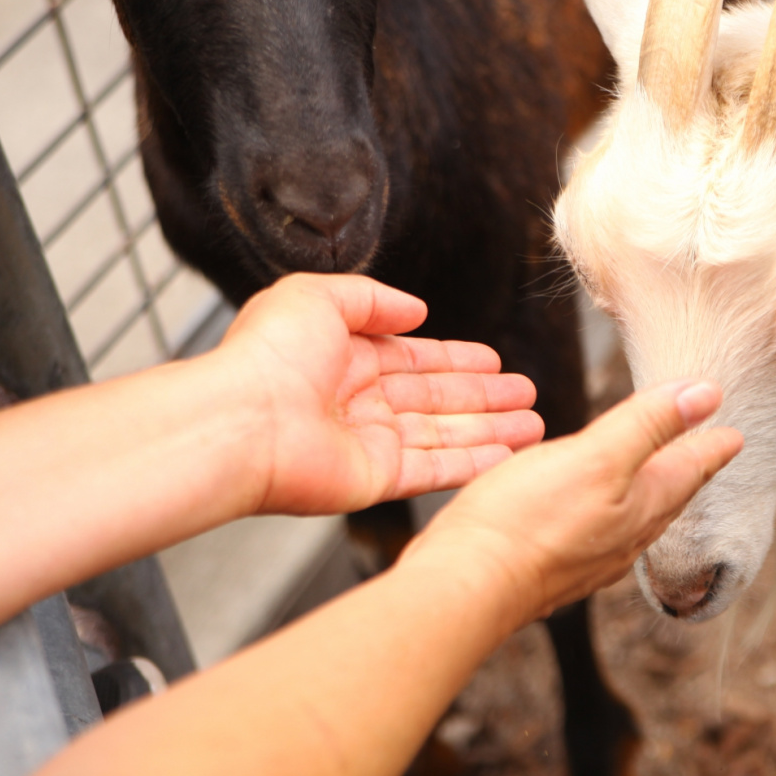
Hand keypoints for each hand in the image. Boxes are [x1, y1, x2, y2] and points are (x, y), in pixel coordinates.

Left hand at [214, 273, 544, 515]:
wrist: (240, 421)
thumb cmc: (265, 357)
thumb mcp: (316, 295)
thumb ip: (370, 297)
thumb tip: (415, 310)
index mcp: (343, 359)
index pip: (413, 359)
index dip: (456, 359)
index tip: (493, 360)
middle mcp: (358, 402)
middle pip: (437, 399)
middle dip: (486, 396)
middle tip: (527, 392)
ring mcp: (369, 444)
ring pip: (445, 434)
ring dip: (492, 429)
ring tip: (535, 422)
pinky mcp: (376, 480)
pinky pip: (436, 469)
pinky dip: (474, 462)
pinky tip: (508, 453)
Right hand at [402, 380, 742, 625]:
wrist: (468, 587)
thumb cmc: (526, 520)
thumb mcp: (596, 457)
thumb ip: (650, 424)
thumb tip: (708, 393)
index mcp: (641, 505)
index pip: (689, 470)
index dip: (711, 447)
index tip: (735, 436)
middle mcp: (624, 537)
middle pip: (667, 498)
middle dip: (687, 474)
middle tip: (705, 457)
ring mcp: (590, 558)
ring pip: (635, 521)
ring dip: (651, 496)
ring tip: (656, 483)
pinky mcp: (555, 568)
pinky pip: (599, 535)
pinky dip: (610, 514)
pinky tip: (592, 516)